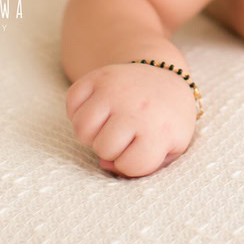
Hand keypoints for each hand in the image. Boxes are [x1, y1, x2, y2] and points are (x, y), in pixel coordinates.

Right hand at [65, 62, 198, 176]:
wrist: (167, 79)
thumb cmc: (167, 120)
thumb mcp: (172, 147)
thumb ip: (144, 168)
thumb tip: (104, 164)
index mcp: (160, 131)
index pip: (129, 165)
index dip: (129, 163)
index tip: (139, 150)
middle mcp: (137, 109)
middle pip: (102, 148)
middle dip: (109, 148)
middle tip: (122, 136)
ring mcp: (116, 91)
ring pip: (82, 128)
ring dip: (90, 132)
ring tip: (106, 125)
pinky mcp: (100, 76)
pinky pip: (72, 101)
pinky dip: (76, 110)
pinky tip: (95, 110)